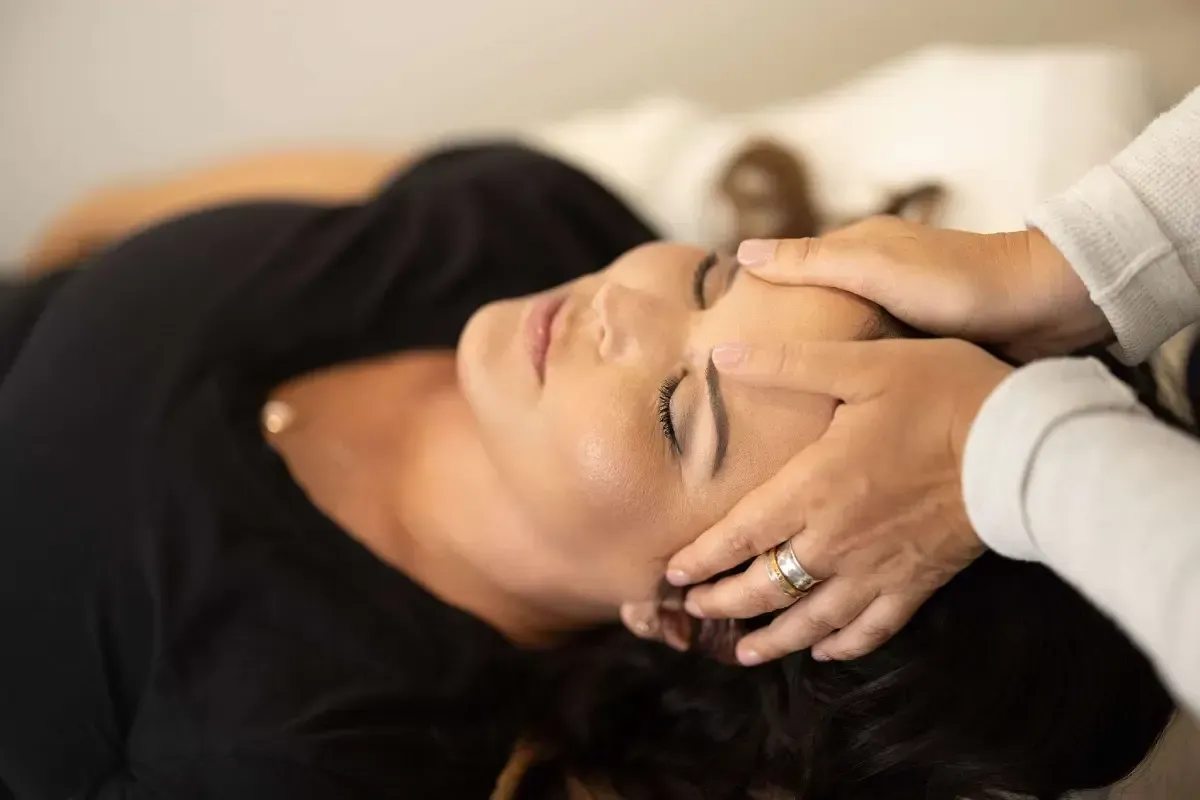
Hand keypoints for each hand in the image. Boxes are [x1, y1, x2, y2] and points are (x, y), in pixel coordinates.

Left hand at [666, 338, 1010, 664]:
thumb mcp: (861, 364)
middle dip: (723, 602)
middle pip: (765, 586)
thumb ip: (788, 364)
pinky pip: (870, 629)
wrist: (1025, 445)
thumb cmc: (943, 395)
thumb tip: (722, 354)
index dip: (702, 557)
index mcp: (813, 487)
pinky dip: (841, 645)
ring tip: (741, 651)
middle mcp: (836, 540)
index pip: (740, 535)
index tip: (671, 572)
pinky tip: (823, 651)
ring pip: (810, 620)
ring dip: (771, 638)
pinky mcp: (916, 583)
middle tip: (693, 610)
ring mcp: (877, 569)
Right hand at [736, 218, 1111, 360]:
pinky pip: (870, 351)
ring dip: (813, 354)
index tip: (716, 326)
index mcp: (859, 247)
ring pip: (840, 329)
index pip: (789, 266)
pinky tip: (830, 398)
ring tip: (772, 397)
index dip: (756, 292)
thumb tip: (743, 254)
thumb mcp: (874, 268)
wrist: (1043, 307)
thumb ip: (811, 262)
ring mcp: (898, 306)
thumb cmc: (958, 283)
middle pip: (811, 301)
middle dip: (779, 329)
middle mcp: (874, 273)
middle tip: (736, 375)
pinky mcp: (922, 337)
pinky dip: (847, 367)